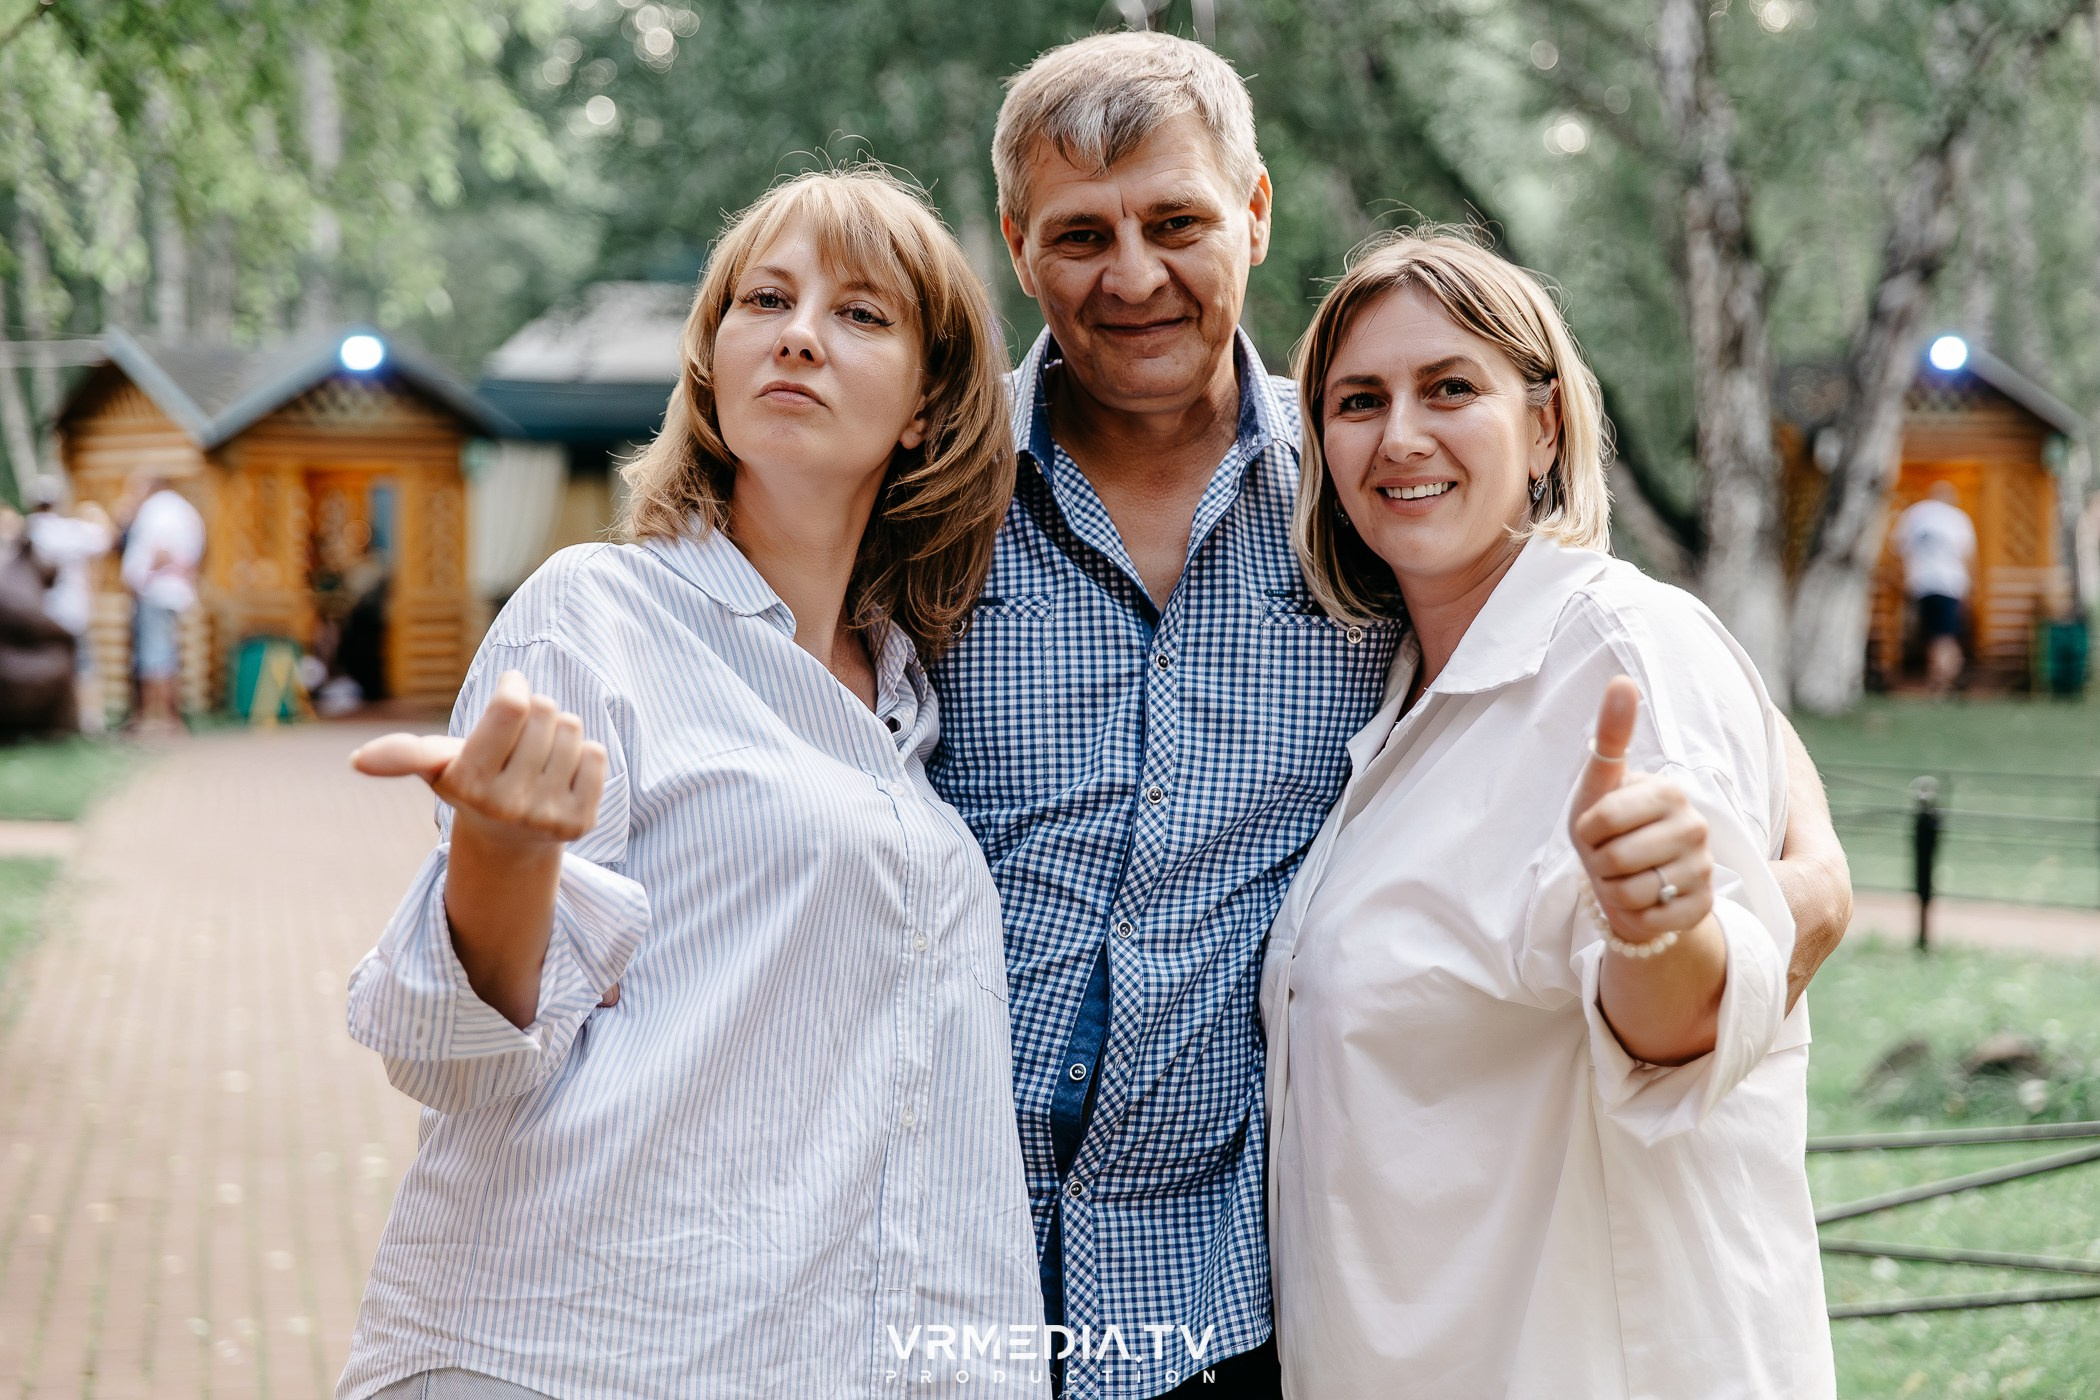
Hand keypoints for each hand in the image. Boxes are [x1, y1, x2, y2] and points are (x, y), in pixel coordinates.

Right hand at [351, 670, 606, 846]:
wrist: (510, 840)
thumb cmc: (471, 783)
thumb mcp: (437, 766)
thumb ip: (403, 754)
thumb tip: (358, 760)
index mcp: (469, 782)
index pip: (512, 706)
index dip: (514, 686)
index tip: (510, 687)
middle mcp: (508, 804)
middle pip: (546, 712)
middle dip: (535, 713)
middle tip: (519, 739)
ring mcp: (547, 816)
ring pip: (572, 730)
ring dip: (559, 732)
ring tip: (538, 757)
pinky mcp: (581, 822)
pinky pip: (597, 755)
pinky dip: (583, 755)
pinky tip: (561, 774)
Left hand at [1568, 676, 1714, 942]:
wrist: (1631, 882)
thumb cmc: (1609, 829)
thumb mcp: (1600, 784)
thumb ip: (1612, 735)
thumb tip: (1622, 680)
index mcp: (1670, 792)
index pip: (1602, 819)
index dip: (1585, 831)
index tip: (1596, 828)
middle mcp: (1696, 828)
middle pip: (1614, 858)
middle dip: (1598, 864)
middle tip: (1610, 857)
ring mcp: (1703, 869)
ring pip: (1629, 893)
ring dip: (1613, 892)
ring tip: (1625, 878)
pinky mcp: (1702, 908)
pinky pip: (1648, 920)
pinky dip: (1632, 917)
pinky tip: (1643, 902)